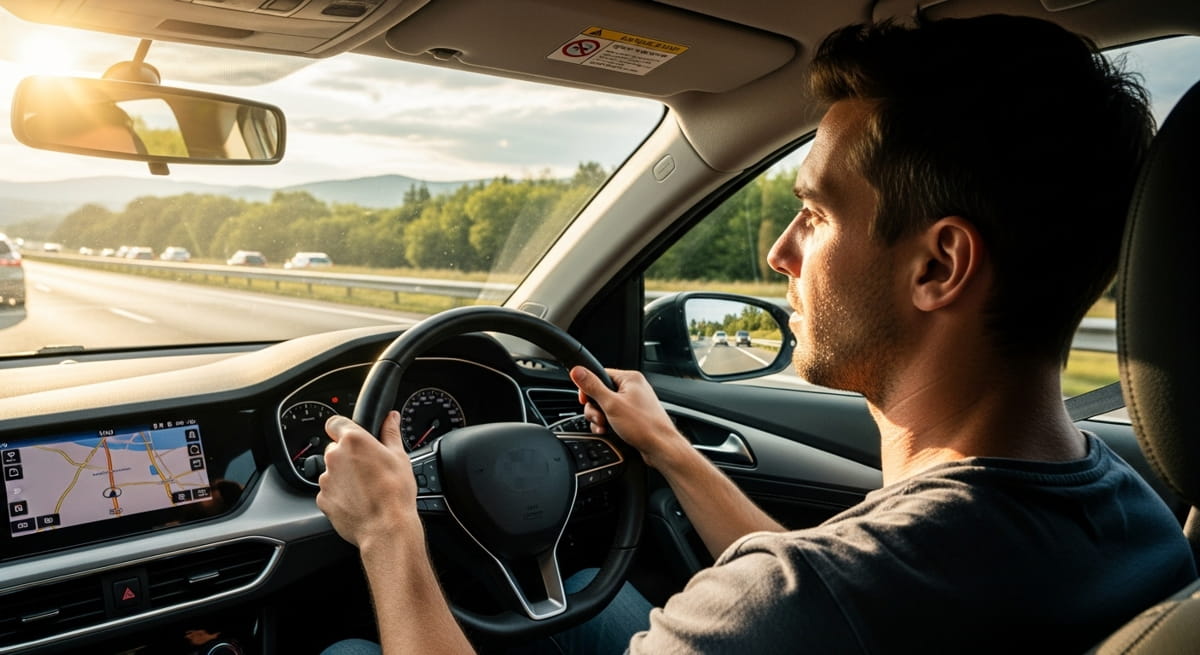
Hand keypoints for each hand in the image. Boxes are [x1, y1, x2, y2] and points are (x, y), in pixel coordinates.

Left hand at [316, 411, 420, 548]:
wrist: (386, 528)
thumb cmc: (395, 493)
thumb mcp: (399, 457)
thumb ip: (391, 433)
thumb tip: (391, 417)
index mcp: (353, 441)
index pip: (335, 422)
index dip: (344, 428)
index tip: (354, 437)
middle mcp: (334, 457)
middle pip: (335, 448)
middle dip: (348, 455)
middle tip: (368, 467)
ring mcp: (326, 479)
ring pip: (332, 471)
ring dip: (344, 476)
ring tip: (365, 488)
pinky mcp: (323, 499)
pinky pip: (329, 491)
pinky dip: (340, 494)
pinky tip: (358, 501)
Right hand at [569, 366, 687, 468]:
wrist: (661, 447)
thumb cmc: (644, 426)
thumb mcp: (611, 404)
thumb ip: (592, 387)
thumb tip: (577, 370)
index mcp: (630, 378)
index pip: (600, 374)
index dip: (589, 388)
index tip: (585, 400)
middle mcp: (633, 388)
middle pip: (601, 392)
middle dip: (595, 408)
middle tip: (600, 417)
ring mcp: (634, 403)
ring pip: (605, 406)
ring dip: (600, 418)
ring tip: (605, 426)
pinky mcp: (633, 416)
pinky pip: (613, 415)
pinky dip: (608, 423)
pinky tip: (609, 431)